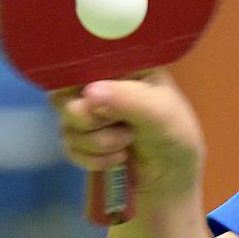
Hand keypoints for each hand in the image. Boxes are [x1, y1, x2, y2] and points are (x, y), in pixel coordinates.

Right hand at [50, 71, 205, 208]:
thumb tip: (90, 92)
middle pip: (63, 95)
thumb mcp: (160, 113)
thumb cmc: (175, 134)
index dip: (81, 84)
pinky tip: (119, 157)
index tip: (95, 100)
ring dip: (98, 142)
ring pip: (66, 125)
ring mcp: (87, 109)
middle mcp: (98, 82)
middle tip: (123, 125)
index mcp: (119, 63)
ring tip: (129, 141)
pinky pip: (68, 147)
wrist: (173, 176)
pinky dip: (93, 159)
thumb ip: (128, 100)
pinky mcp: (81, 137)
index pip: (80, 62)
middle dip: (91, 120)